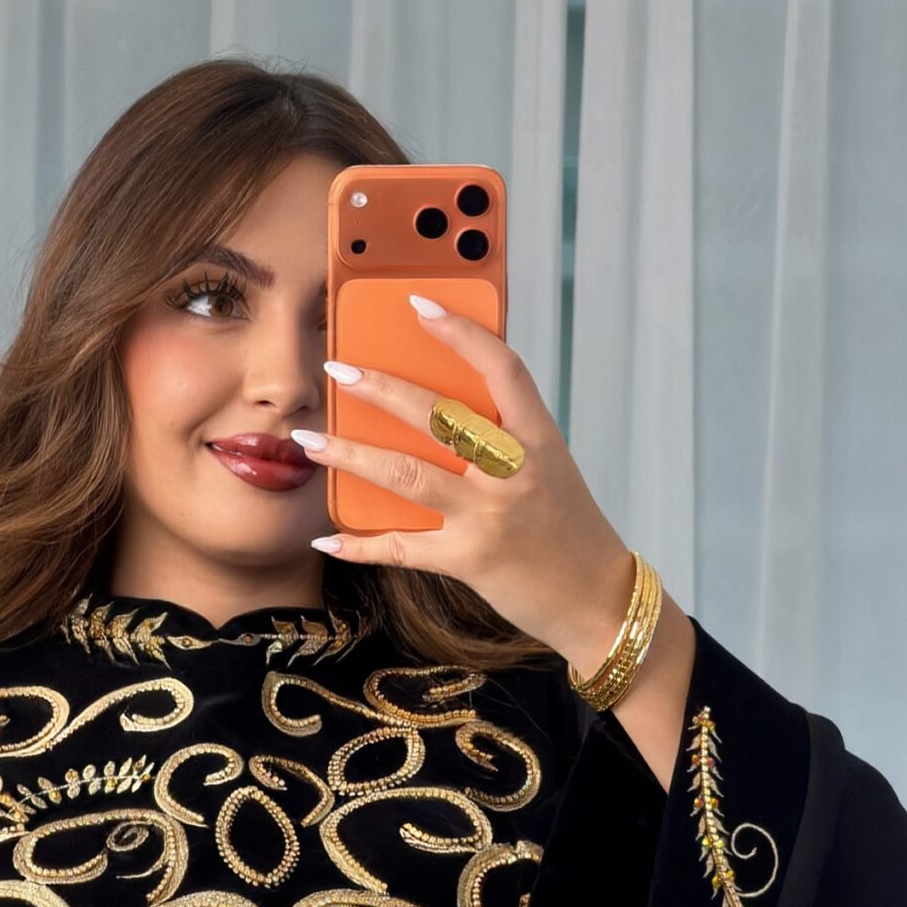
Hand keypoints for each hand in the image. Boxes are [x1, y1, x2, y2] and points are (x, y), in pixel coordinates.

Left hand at [296, 304, 637, 674]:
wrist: (596, 600)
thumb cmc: (569, 532)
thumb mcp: (549, 469)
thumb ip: (505, 440)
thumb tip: (436, 414)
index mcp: (537, 439)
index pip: (501, 369)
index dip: (460, 333)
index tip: (419, 305)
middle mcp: (512, 471)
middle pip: (437, 416)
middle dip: (381, 388)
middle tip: (338, 369)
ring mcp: (488, 516)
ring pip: (406, 474)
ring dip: (350, 455)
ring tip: (310, 442)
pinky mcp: (468, 560)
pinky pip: (401, 548)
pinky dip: (360, 545)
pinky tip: (326, 538)